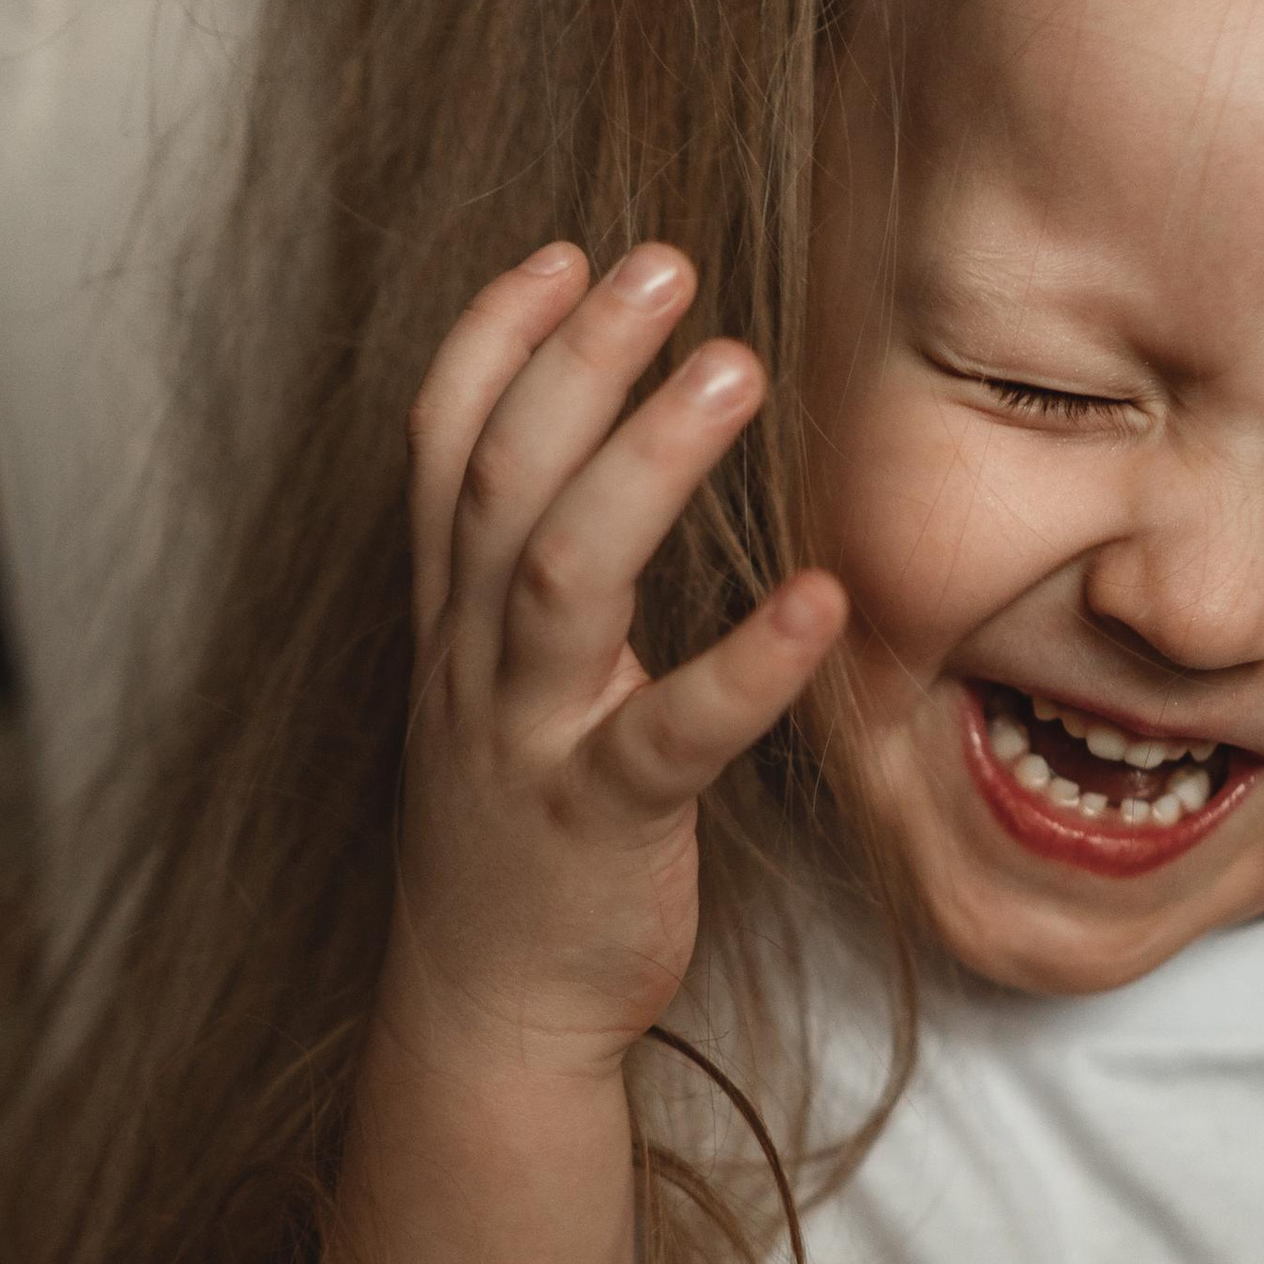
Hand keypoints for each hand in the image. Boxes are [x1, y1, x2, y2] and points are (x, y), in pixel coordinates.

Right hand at [387, 241, 844, 1075]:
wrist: (489, 1012)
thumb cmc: (522, 833)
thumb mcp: (503, 685)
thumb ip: (531, 575)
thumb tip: (602, 452)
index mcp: (452, 620)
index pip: (444, 448)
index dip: (492, 339)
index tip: (567, 251)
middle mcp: (473, 663)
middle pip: (503, 479)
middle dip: (574, 359)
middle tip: (661, 264)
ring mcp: (528, 741)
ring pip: (561, 575)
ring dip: (646, 462)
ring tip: (733, 367)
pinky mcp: (601, 825)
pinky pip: (670, 735)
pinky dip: (745, 664)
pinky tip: (819, 601)